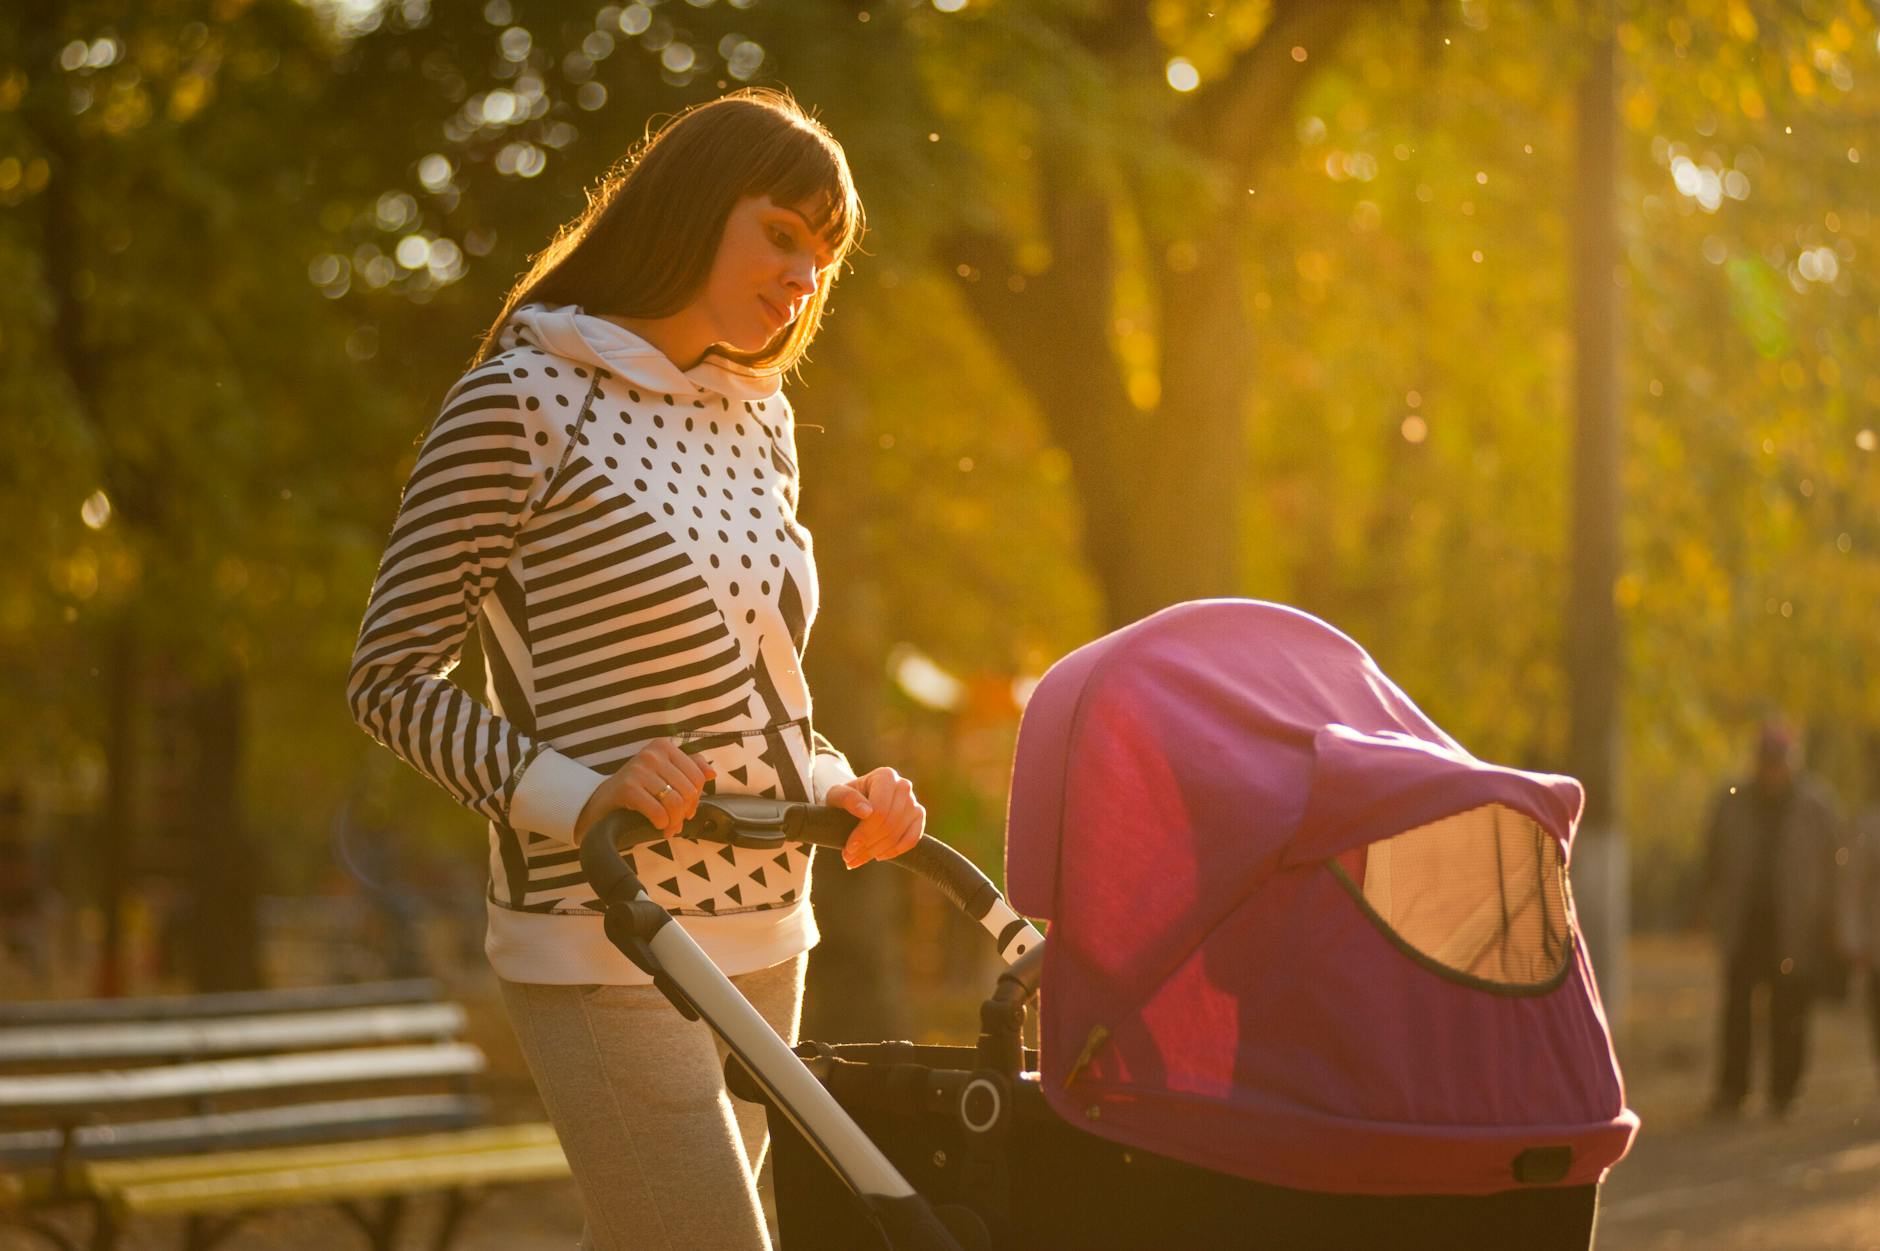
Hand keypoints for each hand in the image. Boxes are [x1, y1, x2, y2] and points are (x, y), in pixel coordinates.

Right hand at [573, 737, 714, 841]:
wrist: (602, 801)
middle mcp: (652, 754)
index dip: (696, 798)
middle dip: (685, 813)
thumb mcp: (664, 775)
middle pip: (688, 790)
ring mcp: (639, 769)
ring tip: (668, 827)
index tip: (687, 810)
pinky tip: (657, 825)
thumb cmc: (638, 789)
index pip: (697, 776)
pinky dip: (662, 824)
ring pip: (676, 802)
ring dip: (674, 821)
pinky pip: (659, 812)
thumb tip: (712, 773)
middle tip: (676, 823)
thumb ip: (689, 770)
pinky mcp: (628, 787)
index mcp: (664, 747)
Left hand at [824, 767, 924, 868]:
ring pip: (898, 834)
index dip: (864, 833)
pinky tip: (878, 855)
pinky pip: (912, 839)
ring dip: (877, 851)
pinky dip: (895, 851)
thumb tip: (866, 812)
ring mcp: (913, 801)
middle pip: (889, 824)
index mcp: (885, 776)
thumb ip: (847, 798)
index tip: (849, 848)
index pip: (880, 811)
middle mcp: (903, 786)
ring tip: (857, 860)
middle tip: (849, 859)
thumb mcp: (837, 795)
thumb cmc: (845, 797)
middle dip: (868, 846)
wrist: (857, 800)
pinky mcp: (918, 816)